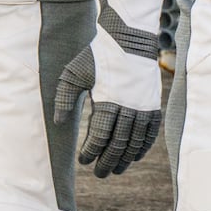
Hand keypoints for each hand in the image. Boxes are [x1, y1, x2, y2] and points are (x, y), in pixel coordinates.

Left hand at [53, 35, 162, 177]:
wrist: (130, 38)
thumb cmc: (98, 56)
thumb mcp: (74, 73)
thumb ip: (64, 98)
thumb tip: (58, 123)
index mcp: (108, 100)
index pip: (100, 137)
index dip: (91, 152)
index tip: (84, 160)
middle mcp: (128, 106)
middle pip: (118, 144)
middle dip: (108, 162)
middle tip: (100, 173)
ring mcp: (143, 105)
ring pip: (136, 141)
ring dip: (126, 158)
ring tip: (117, 169)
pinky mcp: (153, 102)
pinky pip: (151, 132)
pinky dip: (144, 146)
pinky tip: (136, 156)